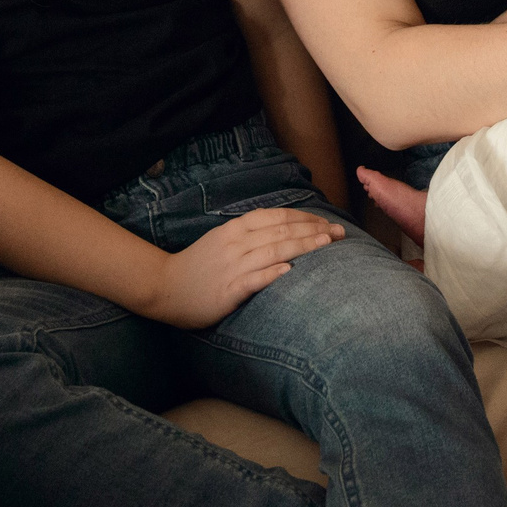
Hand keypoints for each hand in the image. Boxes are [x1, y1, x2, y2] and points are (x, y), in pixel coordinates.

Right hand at [141, 208, 343, 330]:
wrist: (165, 287)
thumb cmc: (198, 265)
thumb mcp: (223, 239)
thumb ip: (250, 233)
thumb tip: (284, 229)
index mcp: (236, 228)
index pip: (277, 217)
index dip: (305, 218)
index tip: (328, 223)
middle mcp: (237, 243)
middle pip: (281, 231)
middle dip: (314, 230)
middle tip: (340, 233)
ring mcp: (233, 266)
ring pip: (273, 251)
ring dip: (302, 246)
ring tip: (326, 245)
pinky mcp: (228, 290)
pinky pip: (254, 279)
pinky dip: (273, 273)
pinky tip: (291, 270)